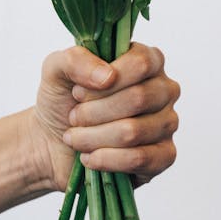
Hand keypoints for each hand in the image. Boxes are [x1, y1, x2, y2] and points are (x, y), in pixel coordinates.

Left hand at [31, 43, 179, 192]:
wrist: (53, 142)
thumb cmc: (62, 101)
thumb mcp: (56, 69)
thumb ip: (76, 60)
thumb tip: (108, 77)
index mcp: (147, 60)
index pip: (142, 63)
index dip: (106, 80)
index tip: (78, 92)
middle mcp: (164, 89)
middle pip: (138, 98)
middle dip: (95, 112)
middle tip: (74, 117)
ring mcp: (167, 122)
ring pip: (134, 131)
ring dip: (94, 137)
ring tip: (75, 138)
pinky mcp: (164, 155)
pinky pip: (140, 158)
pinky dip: (106, 160)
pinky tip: (89, 157)